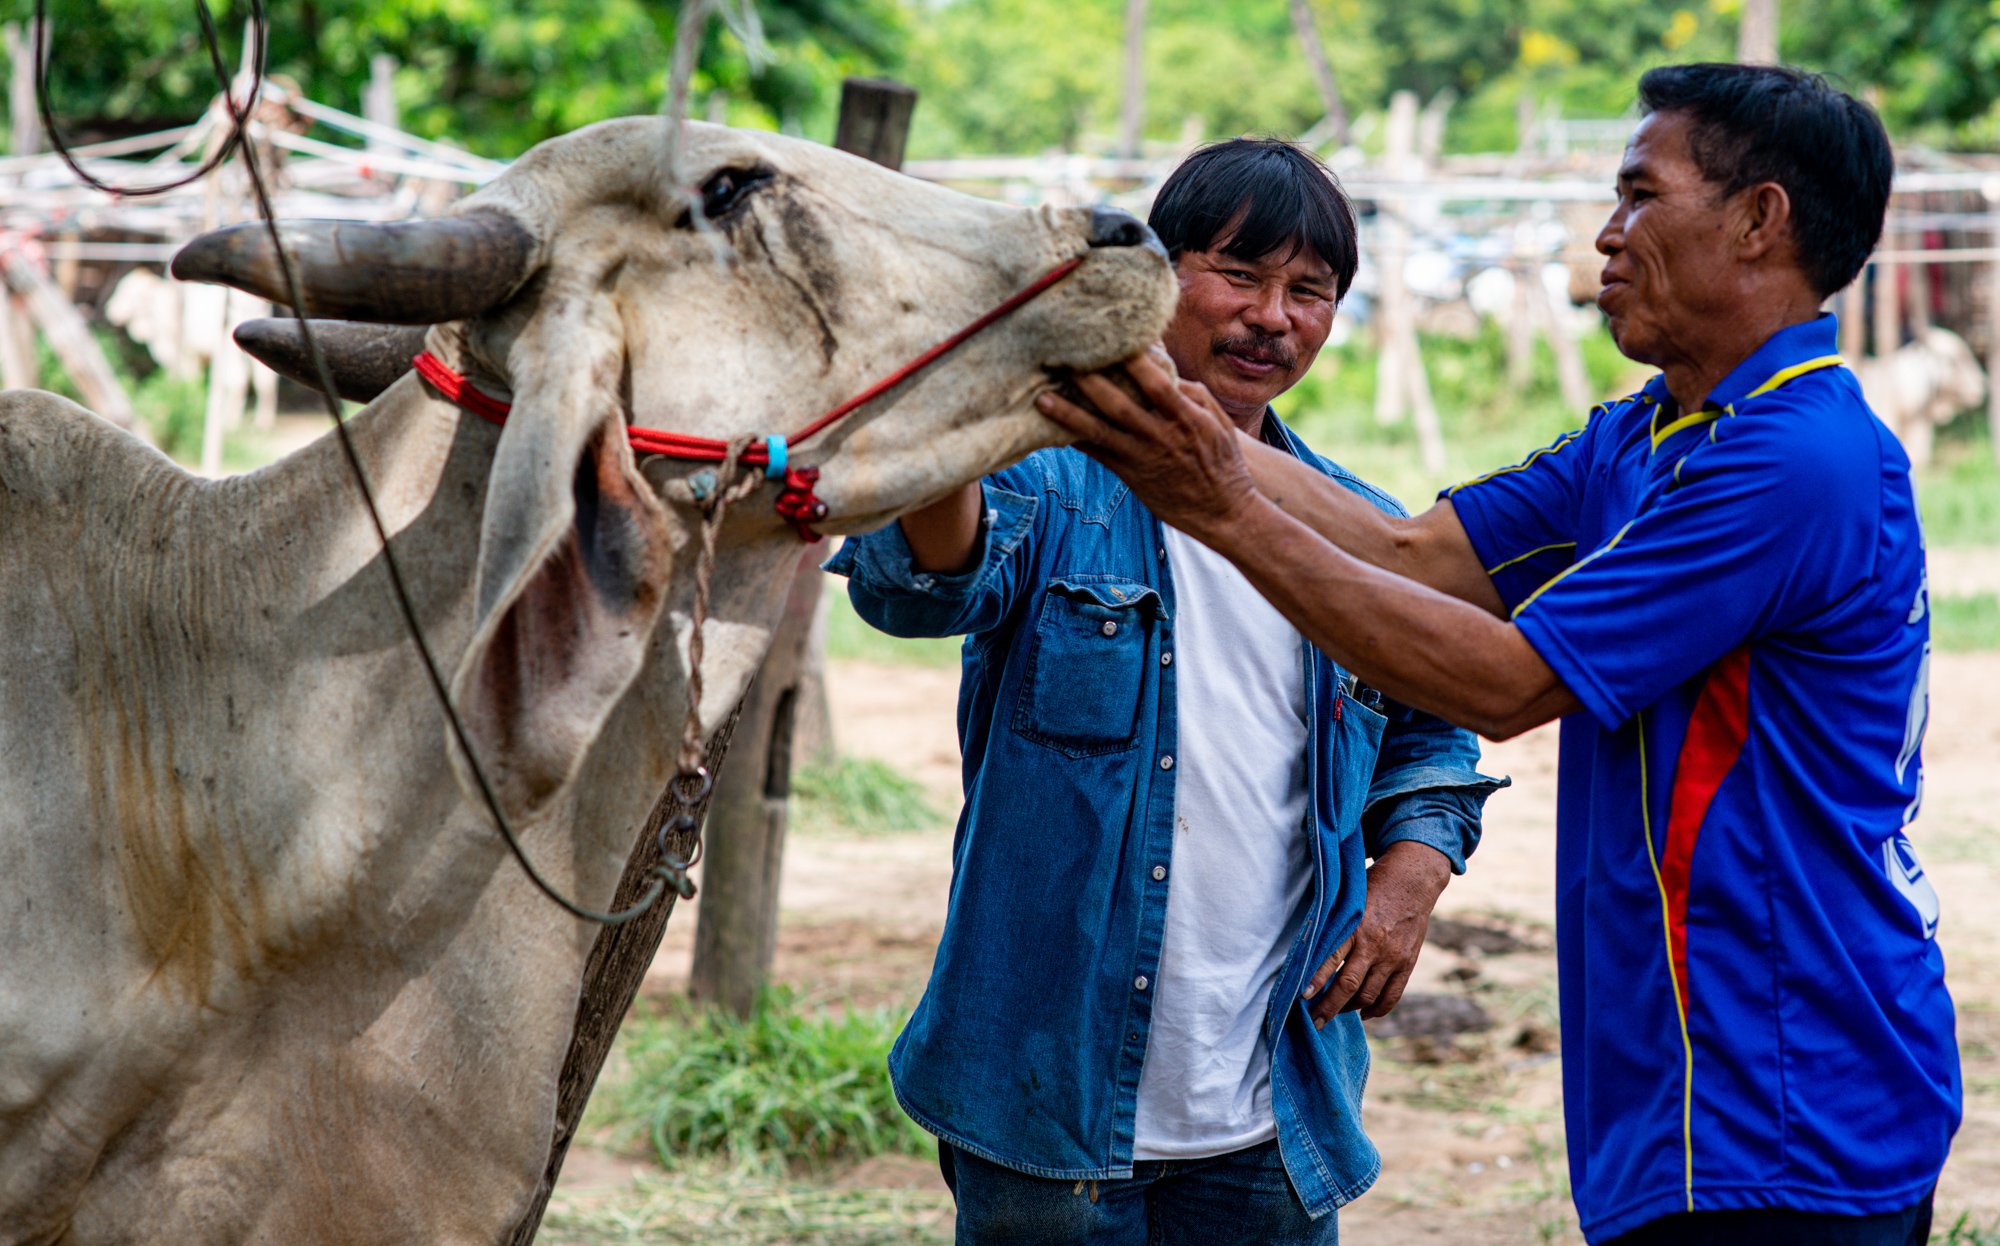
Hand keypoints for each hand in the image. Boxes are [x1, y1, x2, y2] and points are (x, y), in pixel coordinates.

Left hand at [1034, 346, 1258, 540]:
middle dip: (1089, 380)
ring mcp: (1142, 458)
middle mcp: (1160, 436)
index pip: (1155, 382)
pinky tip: (1052, 430)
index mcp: (1185, 418)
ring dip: (1068, 415)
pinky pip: (1098, 455)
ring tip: (1041, 398)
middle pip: (1118, 404)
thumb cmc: (1222, 462)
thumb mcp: (1218, 423)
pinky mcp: (1130, 476)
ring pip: (1099, 432)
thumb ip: (1193, 393)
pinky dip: (1076, 441)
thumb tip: (1164, 368)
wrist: (1223, 512)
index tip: (1108, 339)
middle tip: (1062, 359)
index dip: (1132, 360)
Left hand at [1302, 841, 1451, 1025]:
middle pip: (1348, 986)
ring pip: (1368, 995)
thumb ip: (1333, 924)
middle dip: (1329, 1008)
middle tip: (1315, 1022)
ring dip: (1349, 1009)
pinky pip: (1391, 995)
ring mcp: (1393, 957)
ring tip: (1335, 1013)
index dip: (1316, 981)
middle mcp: (1374, 945)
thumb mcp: (1349, 901)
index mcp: (1356, 927)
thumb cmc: (1373, 887)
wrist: (1413, 881)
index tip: (1302, 997)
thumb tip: (1307, 947)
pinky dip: (1377, 1010)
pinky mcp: (1407, 964)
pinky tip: (1364, 1014)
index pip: (1331, 960)